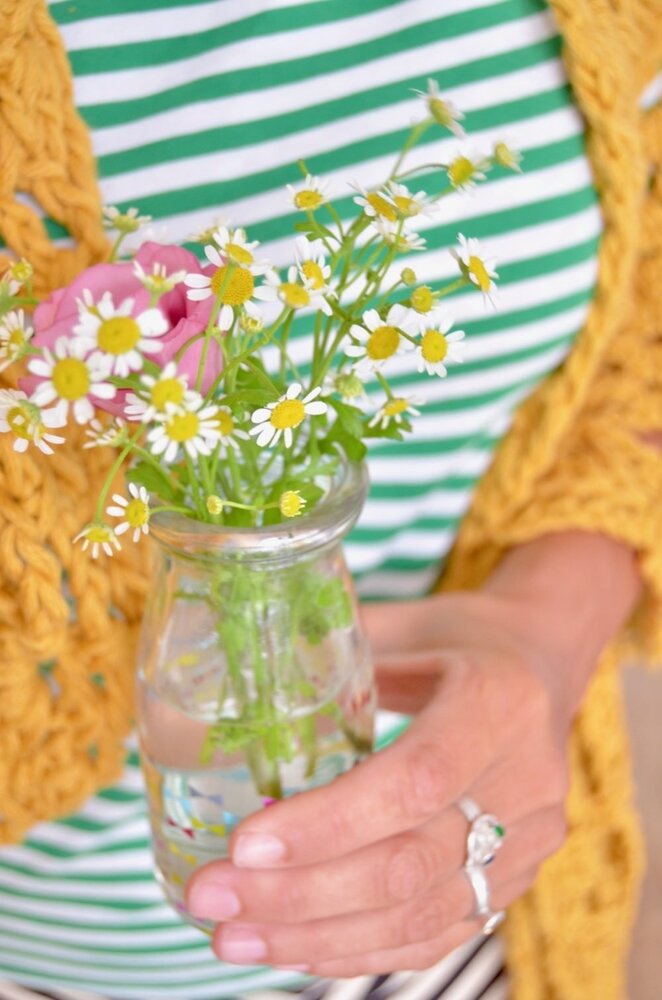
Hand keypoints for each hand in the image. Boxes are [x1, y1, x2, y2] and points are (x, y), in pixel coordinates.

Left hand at [186, 532, 640, 976]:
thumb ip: (333, 647)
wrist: (545, 667)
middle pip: (409, 864)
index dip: (328, 824)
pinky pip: (437, 933)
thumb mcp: (408, 622)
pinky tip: (296, 948)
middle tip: (212, 899)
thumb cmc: (464, 638)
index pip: (414, 781)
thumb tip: (234, 668)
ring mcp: (529, 842)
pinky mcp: (516, 879)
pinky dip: (360, 948)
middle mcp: (525, 781)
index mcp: (497, 704)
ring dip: (316, 936)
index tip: (244, 844)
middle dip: (299, 894)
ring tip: (233, 937)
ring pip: (419, 914)